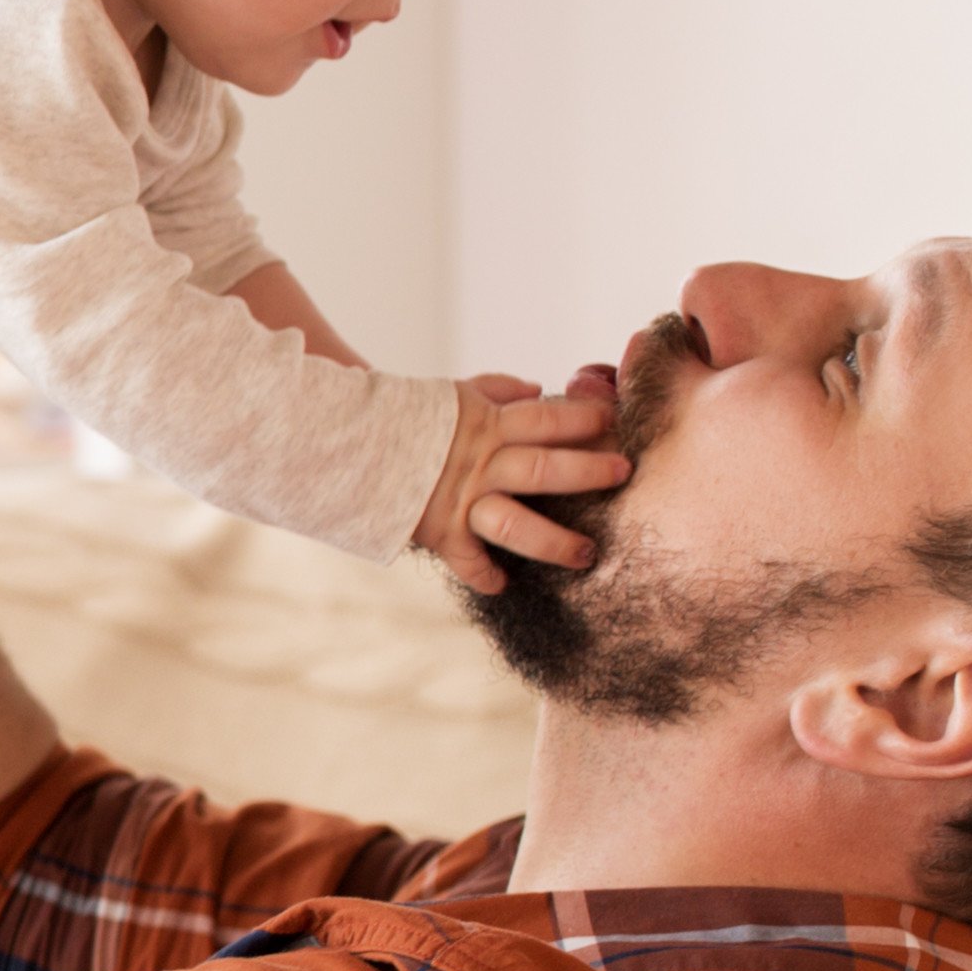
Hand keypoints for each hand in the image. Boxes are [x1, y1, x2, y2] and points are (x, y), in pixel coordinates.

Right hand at [415, 365, 627, 591]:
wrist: (348, 445)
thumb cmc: (406, 419)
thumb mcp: (452, 394)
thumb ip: (496, 389)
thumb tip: (535, 386)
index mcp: (485, 425)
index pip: (543, 418)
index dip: (581, 419)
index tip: (613, 421)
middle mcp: (479, 464)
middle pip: (541, 468)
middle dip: (587, 471)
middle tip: (623, 473)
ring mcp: (460, 502)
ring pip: (515, 523)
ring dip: (554, 542)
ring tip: (587, 555)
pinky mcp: (440, 533)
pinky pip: (468, 561)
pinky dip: (485, 575)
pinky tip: (504, 585)